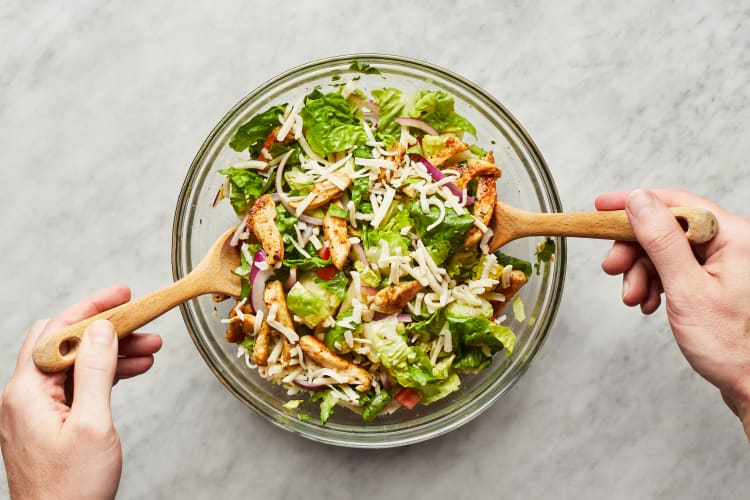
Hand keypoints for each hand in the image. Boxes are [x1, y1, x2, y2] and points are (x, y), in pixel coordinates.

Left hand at [0, 286, 162, 498]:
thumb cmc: (72, 488)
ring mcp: (35, 410)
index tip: (123, 295)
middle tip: (142, 322)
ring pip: (76, 364)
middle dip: (107, 329)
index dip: (93, 308)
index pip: (58, 331)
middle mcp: (24, 395)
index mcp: (26, 391)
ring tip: (151, 351)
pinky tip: (133, 371)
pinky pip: (77, 386)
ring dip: (112, 353)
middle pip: (67, 344)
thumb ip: (96, 371)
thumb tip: (101, 329)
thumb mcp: (92, 424)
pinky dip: (105, 375)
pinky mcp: (48, 423)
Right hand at [596, 189, 749, 438]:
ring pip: (665, 251)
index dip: (635, 203)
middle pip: (666, 228)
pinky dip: (654, 284)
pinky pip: (673, 269)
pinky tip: (651, 303)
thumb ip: (661, 241)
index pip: (676, 203)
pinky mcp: (712, 279)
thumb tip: (639, 201)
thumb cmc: (731, 345)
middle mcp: (730, 243)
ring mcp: (722, 262)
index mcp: (734, 236)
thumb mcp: (686, 289)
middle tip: (612, 268)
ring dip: (642, 273)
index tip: (601, 207)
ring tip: (635, 298)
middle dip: (635, 250)